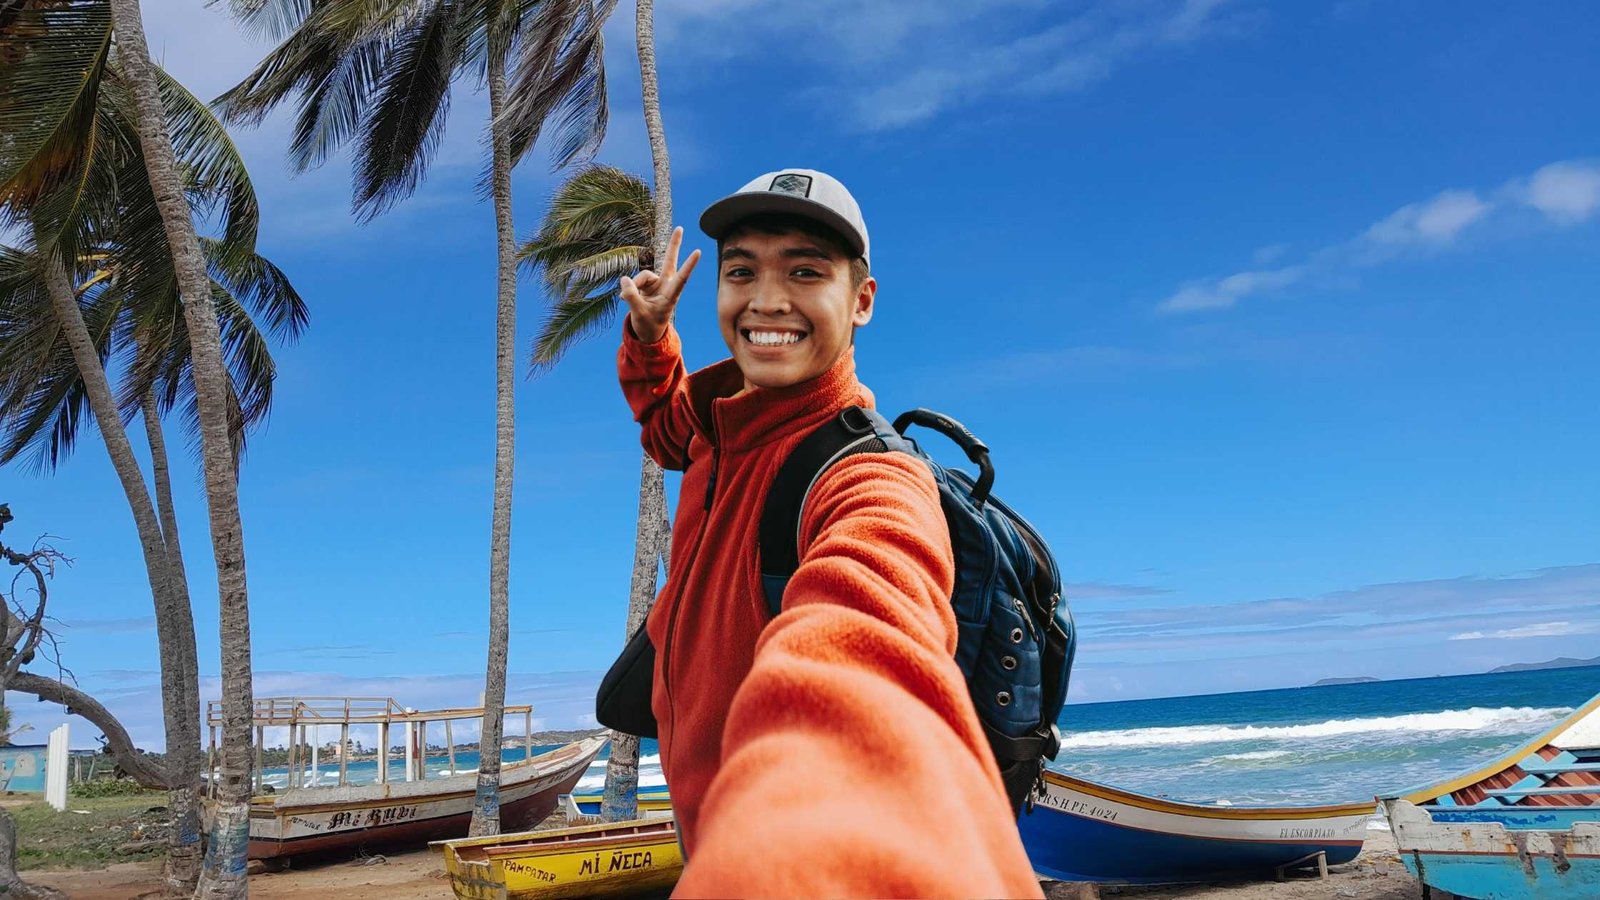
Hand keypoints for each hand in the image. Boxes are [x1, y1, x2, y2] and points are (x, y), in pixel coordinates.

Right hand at [621, 226, 700, 342]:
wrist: (646, 332)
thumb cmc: (649, 325)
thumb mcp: (639, 314)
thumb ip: (631, 296)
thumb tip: (624, 280)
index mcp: (671, 295)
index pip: (682, 278)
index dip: (688, 265)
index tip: (698, 252)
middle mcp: (665, 286)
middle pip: (669, 261)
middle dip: (673, 245)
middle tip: (680, 228)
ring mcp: (655, 284)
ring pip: (641, 276)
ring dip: (633, 287)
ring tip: (628, 299)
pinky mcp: (645, 284)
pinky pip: (633, 281)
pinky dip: (628, 289)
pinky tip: (623, 298)